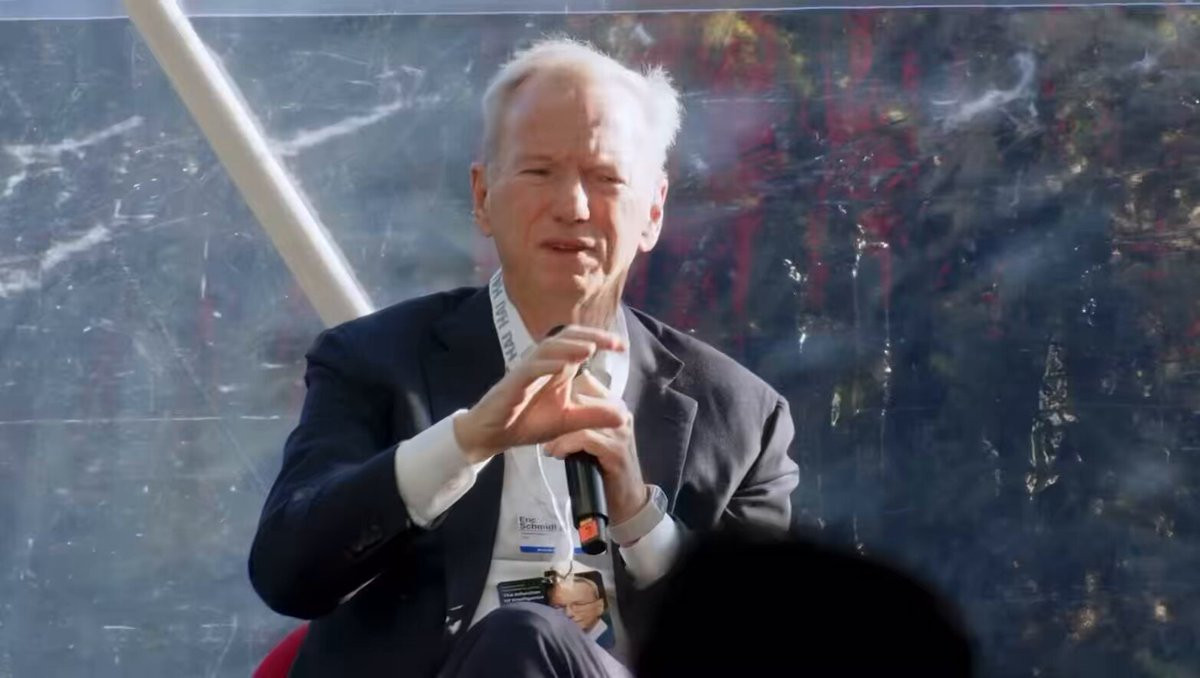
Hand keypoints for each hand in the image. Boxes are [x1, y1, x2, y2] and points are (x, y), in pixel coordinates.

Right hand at [453, 325, 626, 463]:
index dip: (599, 340)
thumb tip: (624, 416)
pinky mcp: (513, 383)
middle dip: (589, 336)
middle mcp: (542, 362)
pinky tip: (561, 367)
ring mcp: (526, 370)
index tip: (621, 346)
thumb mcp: (568, 421)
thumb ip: (594, 416)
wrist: (494, 435)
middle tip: (612, 342)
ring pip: (547, 349)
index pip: (579, 343)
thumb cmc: (528, 422)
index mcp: (556, 367)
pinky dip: (545, 366)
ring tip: (589, 350)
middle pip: (565, 337)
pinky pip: (529, 369)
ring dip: (568, 348)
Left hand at [543, 368, 647, 525]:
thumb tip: (553, 409)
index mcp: (615, 407)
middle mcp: (620, 414)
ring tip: (548, 447)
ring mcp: (620, 432)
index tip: (547, 410)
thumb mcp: (594, 438)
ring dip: (558, 433)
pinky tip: (557, 454)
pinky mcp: (616, 450)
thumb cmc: (605, 469)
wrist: (627, 501)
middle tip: (541, 431)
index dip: (563, 392)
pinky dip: (566, 445)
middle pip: (581, 397)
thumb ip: (581, 421)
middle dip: (557, 413)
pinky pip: (585, 438)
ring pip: (581, 418)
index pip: (587, 382)